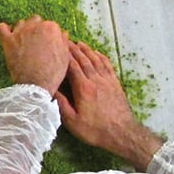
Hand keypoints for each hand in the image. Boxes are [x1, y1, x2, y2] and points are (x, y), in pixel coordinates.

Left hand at [0, 15, 68, 94]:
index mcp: (51, 28)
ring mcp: (20, 32)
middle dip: (36, 29)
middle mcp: (35, 26)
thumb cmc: (52, 72)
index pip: (50, 25)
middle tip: (36, 43)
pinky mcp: (7, 41)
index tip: (47, 44)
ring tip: (23, 41)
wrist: (35, 84)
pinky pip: (1, 27)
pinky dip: (4, 29)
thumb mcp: (65, 56)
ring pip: (21, 23)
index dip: (49, 35)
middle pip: (35, 21)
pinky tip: (8, 35)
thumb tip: (62, 32)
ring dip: (22, 29)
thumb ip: (63, 41)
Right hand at [58, 41, 162, 167]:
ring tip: (79, 43)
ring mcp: (107, 81)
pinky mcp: (115, 84)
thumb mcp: (72, 121)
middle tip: (66, 40)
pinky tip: (97, 53)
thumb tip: (51, 90)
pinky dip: (101, 57)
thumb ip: (61, 104)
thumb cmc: (95, 130)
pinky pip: (108, 66)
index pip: (72, 66)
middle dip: (74, 49)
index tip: (58, 46)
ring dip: (87, 50)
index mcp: (83, 88)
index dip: (65, 54)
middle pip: (84, 60)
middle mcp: (96, 81)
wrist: (122, 134)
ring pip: (96, 60)